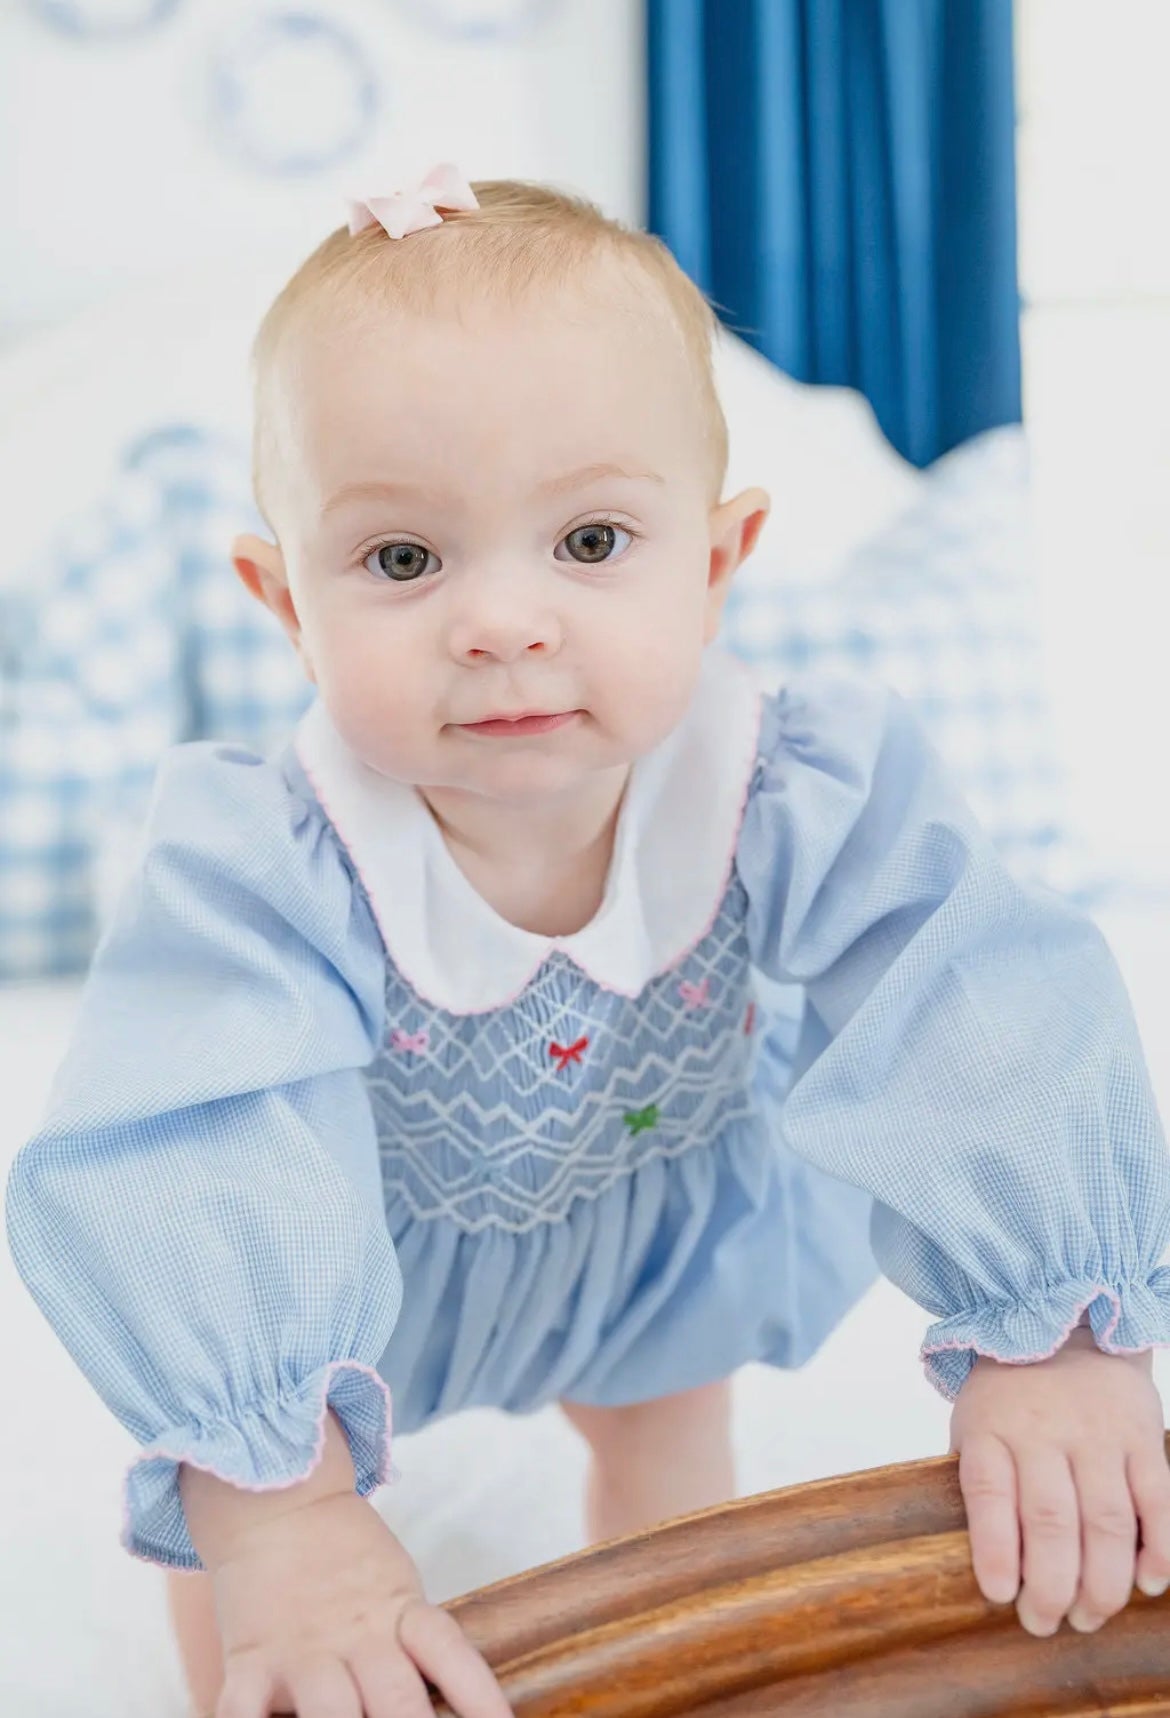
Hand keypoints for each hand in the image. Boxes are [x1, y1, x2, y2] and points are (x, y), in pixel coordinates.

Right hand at [208, 1489, 509, 1716]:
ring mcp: (303, 1649)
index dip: (481, 1696)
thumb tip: (448, 1698)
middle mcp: (357, 1635)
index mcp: (400, 1611)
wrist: (277, 1497)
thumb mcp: (394, 1586)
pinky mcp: (251, 1658)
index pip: (451, 1653)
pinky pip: (243, 1709)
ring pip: (330, 1712)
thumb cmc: (344, 1557)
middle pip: (396, 1698)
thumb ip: (413, 1640)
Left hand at [950, 1326, 1169, 1636]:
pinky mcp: (1141, 1436)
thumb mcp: (975, 1424)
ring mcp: (1096, 1434)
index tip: (1000, 1596)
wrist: (1066, 1324)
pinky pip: (1157, 1499)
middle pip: (1052, 1520)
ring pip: (1106, 1520)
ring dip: (1102, 1582)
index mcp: (991, 1428)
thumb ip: (982, 1483)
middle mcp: (1043, 1430)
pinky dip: (1158, 1547)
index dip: (995, 1550)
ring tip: (1089, 1616)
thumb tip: (994, 1569)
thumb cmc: (1011, 1395)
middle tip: (1046, 1623)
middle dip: (1052, 1586)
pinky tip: (1147, 1581)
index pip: (989, 1493)